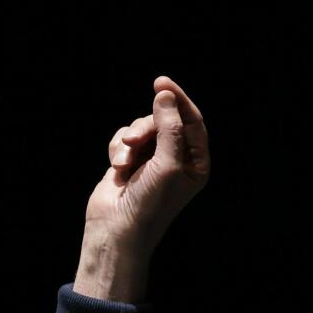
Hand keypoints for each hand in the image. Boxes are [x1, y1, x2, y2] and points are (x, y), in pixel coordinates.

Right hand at [87, 75, 209, 254]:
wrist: (117, 229)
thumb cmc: (150, 203)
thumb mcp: (167, 163)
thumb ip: (170, 127)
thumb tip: (166, 95)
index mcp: (196, 163)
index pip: (193, 121)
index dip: (178, 100)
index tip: (161, 82)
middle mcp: (177, 160)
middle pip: (164, 120)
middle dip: (146, 127)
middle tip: (133, 142)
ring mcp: (152, 161)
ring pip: (141, 128)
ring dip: (129, 141)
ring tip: (123, 163)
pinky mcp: (129, 162)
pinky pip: (123, 138)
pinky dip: (117, 149)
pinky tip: (117, 168)